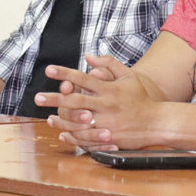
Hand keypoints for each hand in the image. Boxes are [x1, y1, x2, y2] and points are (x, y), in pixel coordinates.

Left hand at [36, 56, 159, 149]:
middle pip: (75, 101)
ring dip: (61, 121)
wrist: (158, 122)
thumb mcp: (129, 76)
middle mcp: (106, 105)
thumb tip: (88, 56)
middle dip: (55, 99)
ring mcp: (107, 123)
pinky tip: (62, 134)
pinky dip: (73, 136)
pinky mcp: (110, 138)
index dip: (64, 73)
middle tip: (38, 97)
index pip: (82, 79)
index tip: (49, 70)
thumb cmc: (141, 98)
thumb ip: (109, 64)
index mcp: (109, 89)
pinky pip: (87, 138)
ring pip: (78, 122)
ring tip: (48, 119)